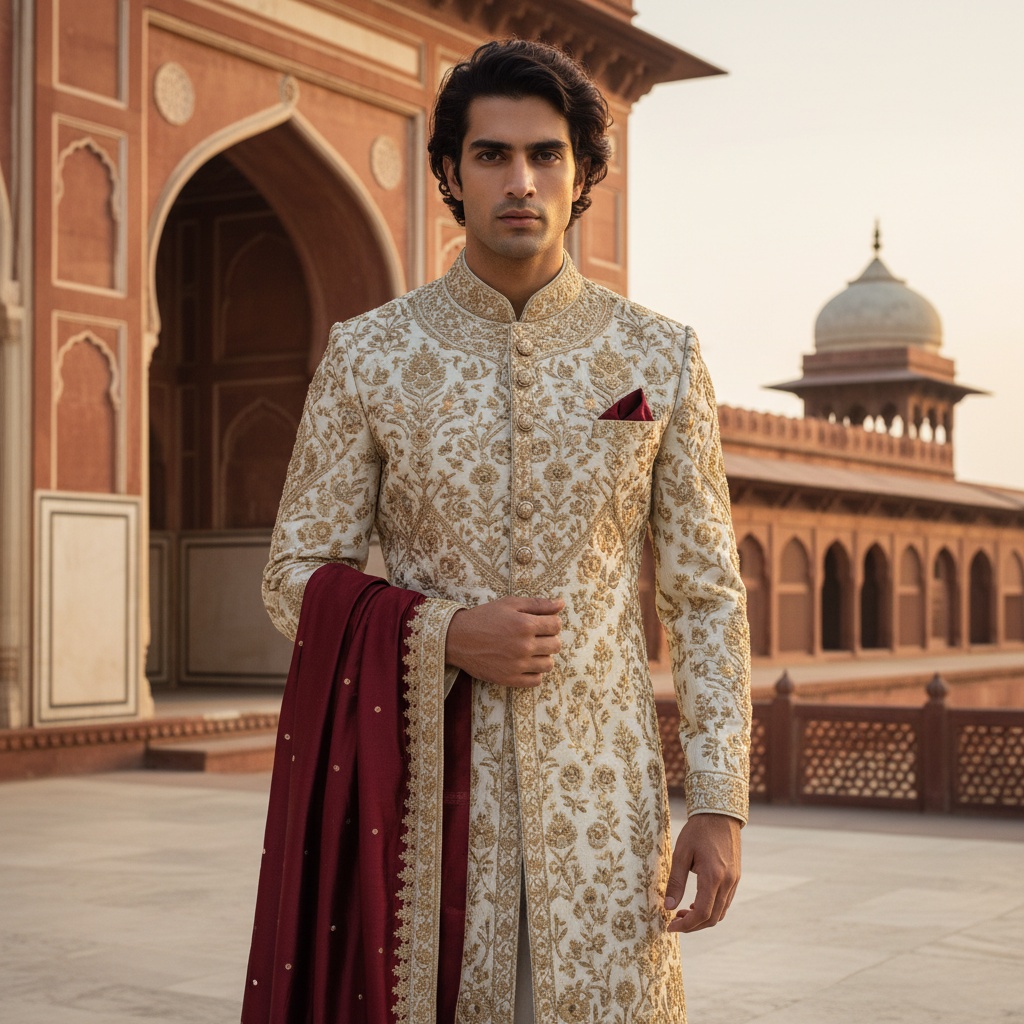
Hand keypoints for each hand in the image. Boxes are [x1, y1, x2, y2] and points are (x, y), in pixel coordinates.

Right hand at [444, 596, 563, 687]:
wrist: (458, 638)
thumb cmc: (484, 617)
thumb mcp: (510, 604)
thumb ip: (538, 604)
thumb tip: (561, 604)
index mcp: (526, 624)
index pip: (556, 626)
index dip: (552, 623)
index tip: (541, 623)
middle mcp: (524, 646)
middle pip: (556, 645)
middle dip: (549, 639)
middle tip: (535, 636)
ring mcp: (518, 665)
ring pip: (548, 664)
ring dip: (543, 656)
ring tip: (530, 650)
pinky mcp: (510, 679)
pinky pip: (536, 680)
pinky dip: (534, 673)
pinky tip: (525, 664)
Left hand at [664, 813, 740, 932]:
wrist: (720, 814)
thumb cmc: (698, 831)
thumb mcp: (681, 853)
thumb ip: (675, 881)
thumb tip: (668, 906)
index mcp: (713, 876)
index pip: (702, 913)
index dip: (686, 925)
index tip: (670, 926)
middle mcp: (728, 882)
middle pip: (713, 918)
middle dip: (693, 925)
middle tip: (675, 922)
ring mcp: (734, 881)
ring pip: (721, 912)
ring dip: (703, 919)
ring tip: (683, 913)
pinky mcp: (736, 877)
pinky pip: (725, 902)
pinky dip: (712, 909)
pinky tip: (697, 903)